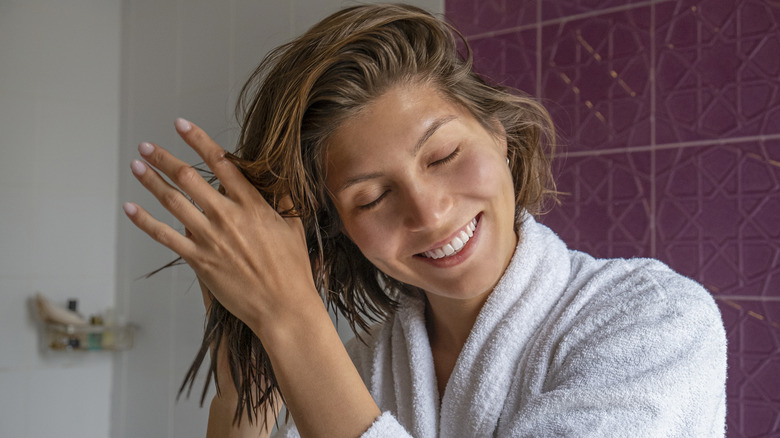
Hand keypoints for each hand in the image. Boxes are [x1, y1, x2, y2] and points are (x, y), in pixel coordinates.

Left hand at [123, 118, 317, 334]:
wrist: (282, 306)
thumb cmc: (292, 268)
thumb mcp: (294, 227)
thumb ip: (282, 198)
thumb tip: (277, 174)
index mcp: (252, 205)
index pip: (221, 163)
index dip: (198, 140)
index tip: (180, 124)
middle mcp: (228, 216)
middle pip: (189, 178)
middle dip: (164, 158)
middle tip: (147, 145)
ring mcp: (210, 238)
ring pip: (173, 202)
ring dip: (151, 181)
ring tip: (136, 166)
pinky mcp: (198, 260)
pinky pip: (165, 236)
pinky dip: (145, 221)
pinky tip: (130, 207)